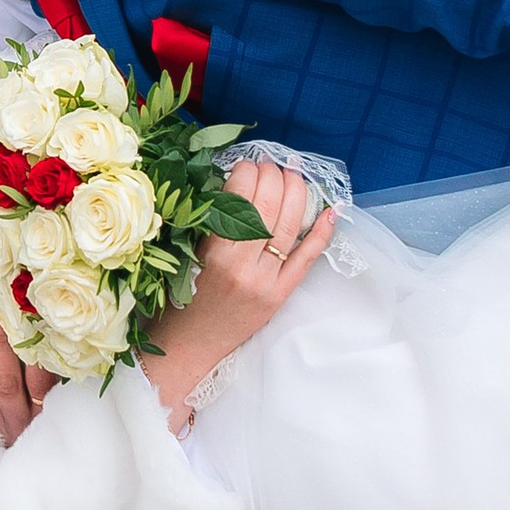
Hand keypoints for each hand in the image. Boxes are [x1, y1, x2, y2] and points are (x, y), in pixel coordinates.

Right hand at [0, 307, 53, 444]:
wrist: (43, 481)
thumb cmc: (7, 441)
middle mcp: (13, 425)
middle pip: (4, 381)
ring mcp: (42, 422)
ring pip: (39, 384)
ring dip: (36, 351)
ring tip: (31, 318)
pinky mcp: (66, 418)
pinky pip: (66, 389)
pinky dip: (63, 364)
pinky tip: (65, 338)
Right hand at [141, 158, 338, 431]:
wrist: (188, 347)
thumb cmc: (178, 298)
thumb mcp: (183, 254)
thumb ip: (205, 221)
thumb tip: (234, 179)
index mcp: (213, 252)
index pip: (238, 196)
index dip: (247, 170)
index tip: (246, 163)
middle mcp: (243, 265)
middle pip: (268, 205)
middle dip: (273, 175)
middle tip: (270, 164)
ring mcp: (266, 281)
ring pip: (290, 224)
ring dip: (297, 191)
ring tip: (294, 173)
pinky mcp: (281, 294)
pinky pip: (308, 257)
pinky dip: (322, 231)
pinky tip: (332, 209)